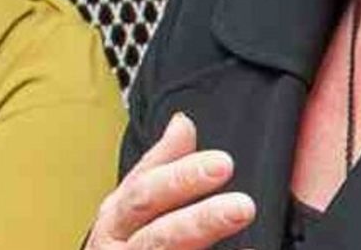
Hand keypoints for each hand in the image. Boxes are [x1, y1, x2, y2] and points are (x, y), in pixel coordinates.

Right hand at [86, 112, 255, 249]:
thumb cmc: (127, 244)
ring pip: (165, 248)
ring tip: (239, 217)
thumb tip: (182, 123)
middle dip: (199, 216)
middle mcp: (120, 243)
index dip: (183, 175)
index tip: (224, 163)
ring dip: (202, 232)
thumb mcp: (137, 200)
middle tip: (241, 205)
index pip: (147, 186)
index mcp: (118, 215)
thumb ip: (161, 162)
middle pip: (158, 227)